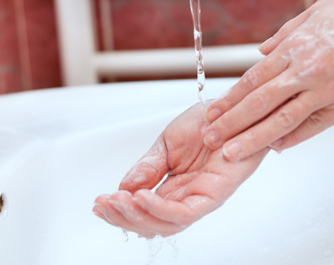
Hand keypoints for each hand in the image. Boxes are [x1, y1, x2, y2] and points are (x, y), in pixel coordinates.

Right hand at [93, 103, 266, 237]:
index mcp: (174, 188)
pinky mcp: (215, 194)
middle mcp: (187, 198)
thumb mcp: (166, 145)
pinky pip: (185, 212)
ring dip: (137, 216)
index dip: (120, 211)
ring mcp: (201, 199)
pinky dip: (160, 208)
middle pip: (153, 224)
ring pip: (167, 224)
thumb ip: (147, 168)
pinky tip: (141, 198)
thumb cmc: (208, 125)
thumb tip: (124, 188)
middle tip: (103, 205)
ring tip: (118, 201)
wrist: (235, 108)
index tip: (98, 203)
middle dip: (123, 218)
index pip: (144, 211)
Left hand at [203, 0, 333, 161]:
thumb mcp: (314, 13)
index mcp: (295, 48)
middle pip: (259, 102)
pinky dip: (292, 138)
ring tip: (231, 151)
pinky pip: (313, 126)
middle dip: (231, 122)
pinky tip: (274, 148)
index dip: (230, 98)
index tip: (211, 112)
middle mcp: (306, 70)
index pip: (252, 79)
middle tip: (211, 138)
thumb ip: (284, 35)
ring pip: (281, 119)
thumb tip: (261, 52)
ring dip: (253, 138)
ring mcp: (326, 90)